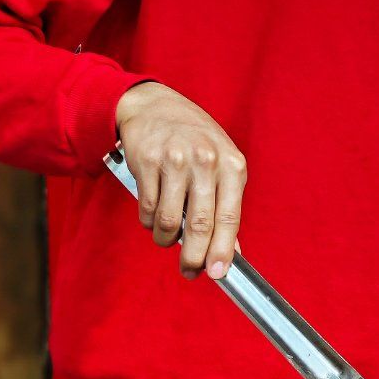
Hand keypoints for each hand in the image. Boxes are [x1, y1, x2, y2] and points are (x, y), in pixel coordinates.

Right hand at [116, 82, 246, 279]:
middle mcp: (206, 160)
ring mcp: (175, 160)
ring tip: (167, 238)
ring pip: (169, 222)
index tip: (216, 273)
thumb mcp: (219, 166)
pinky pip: (149, 210)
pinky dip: (150, 222)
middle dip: (194, 257)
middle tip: (189, 271)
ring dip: (166, 240)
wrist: (154, 105)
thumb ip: (225, 205)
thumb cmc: (194, 140)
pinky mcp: (147, 161)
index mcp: (231, 164)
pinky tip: (154, 217)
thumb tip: (230, 251)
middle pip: (200, 225)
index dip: (222, 250)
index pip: (229, 217)